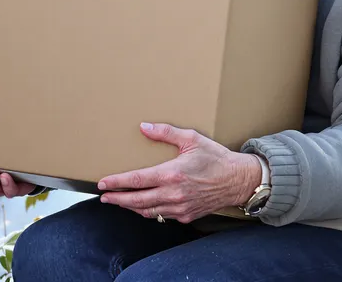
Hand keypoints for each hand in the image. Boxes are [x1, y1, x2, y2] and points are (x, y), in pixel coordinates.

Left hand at [97, 123, 261, 223]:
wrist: (238, 180)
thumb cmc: (216, 158)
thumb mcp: (192, 139)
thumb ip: (165, 132)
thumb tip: (144, 127)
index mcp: (171, 174)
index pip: (136, 181)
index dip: (117, 183)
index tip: (103, 183)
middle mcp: (173, 193)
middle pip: (137, 201)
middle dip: (118, 199)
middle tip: (104, 197)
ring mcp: (180, 207)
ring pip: (148, 211)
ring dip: (131, 207)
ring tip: (120, 202)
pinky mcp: (186, 215)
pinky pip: (162, 216)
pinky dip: (150, 211)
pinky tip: (144, 207)